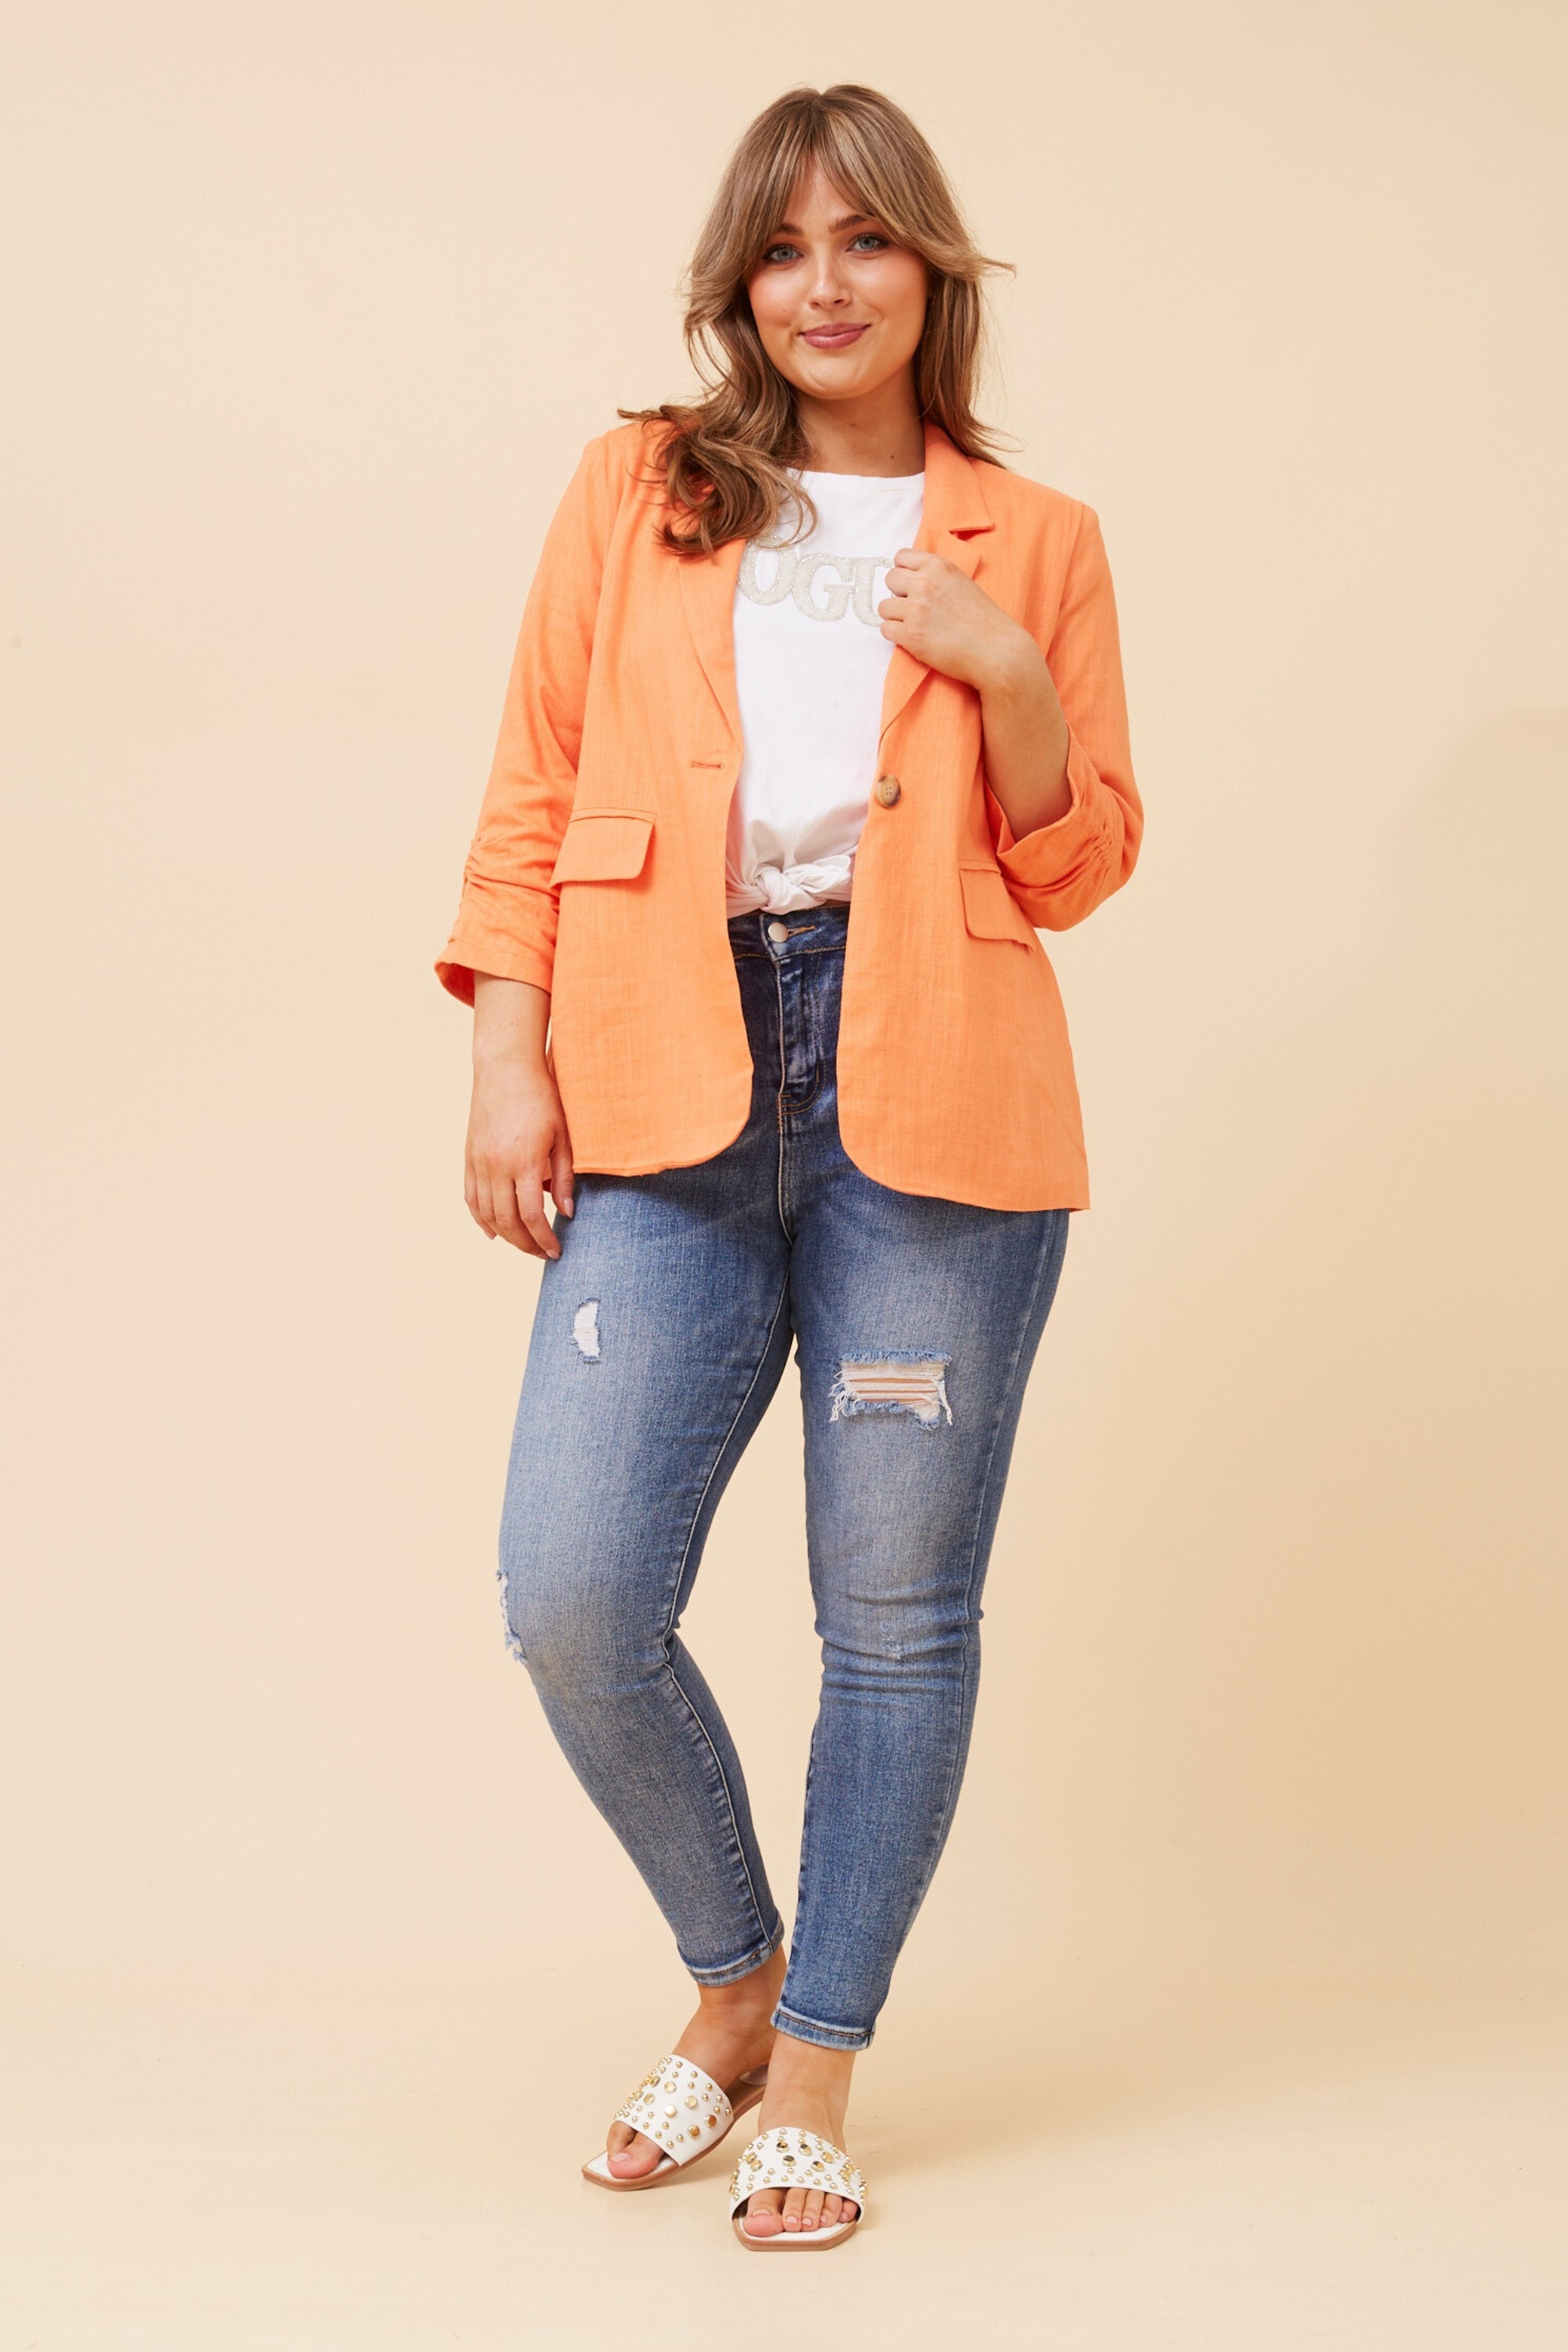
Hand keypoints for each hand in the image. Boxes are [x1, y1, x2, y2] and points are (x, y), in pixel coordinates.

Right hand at [465, 974, 574, 1258]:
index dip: (544, 1239)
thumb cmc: (541, 1098)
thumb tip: (566, 1213)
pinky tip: (493, 1232)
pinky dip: (481, 1219)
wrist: (505, 1068)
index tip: (556, 1251)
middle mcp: (497, 1166)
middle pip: (507, 1221)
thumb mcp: (563, 1136)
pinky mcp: (469, 1157)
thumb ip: (564, 1177)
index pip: (532, 1215)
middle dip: (526, 1244)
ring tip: (524, 1244)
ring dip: (505, 1236)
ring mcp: (479, 1162)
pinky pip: (471, 1198)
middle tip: (542, 1254)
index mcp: (524, 1161)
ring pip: (487, 1214)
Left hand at [878, 548, 1042, 694]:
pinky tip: (913, 638)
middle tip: (913, 608)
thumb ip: (937, 577)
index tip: (910, 584)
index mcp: (939, 567)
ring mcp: (916, 610)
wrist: (997, 651)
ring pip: (884, 607)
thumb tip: (912, 579)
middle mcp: (925, 583)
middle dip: (898, 593)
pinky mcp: (911, 636)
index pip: (901, 557)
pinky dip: (895, 635)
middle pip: (890, 579)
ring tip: (914, 625)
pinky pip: (885, 629)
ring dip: (895, 616)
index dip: (904, 572)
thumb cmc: (984, 621)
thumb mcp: (962, 583)